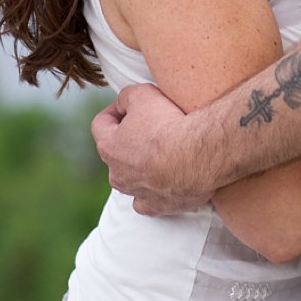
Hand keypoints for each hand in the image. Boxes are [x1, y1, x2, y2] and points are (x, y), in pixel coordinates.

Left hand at [90, 84, 210, 215]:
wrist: (199, 156)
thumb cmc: (169, 124)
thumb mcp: (142, 94)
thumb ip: (126, 97)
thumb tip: (124, 104)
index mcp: (109, 147)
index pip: (101, 124)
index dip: (114, 111)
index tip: (129, 106)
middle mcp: (117, 174)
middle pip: (115, 152)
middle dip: (128, 139)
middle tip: (150, 128)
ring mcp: (136, 192)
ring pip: (129, 179)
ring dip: (139, 166)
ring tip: (160, 154)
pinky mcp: (158, 206)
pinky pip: (146, 202)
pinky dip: (152, 192)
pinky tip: (161, 183)